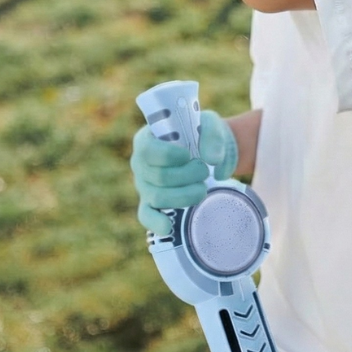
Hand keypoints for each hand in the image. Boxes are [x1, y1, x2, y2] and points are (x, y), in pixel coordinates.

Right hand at [130, 110, 238, 235]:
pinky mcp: (149, 203)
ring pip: (157, 197)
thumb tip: (212, 159)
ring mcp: (143, 185)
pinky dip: (156, 223)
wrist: (205, 150)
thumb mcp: (209, 124)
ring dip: (185, 196)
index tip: (189, 155)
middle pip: (158, 177)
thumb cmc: (201, 134)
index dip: (170, 155)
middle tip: (204, 170)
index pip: (147, 150)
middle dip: (187, 176)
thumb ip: (212, 135)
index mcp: (146, 139)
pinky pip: (146, 216)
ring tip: (202, 188)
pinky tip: (168, 227)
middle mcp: (139, 163)